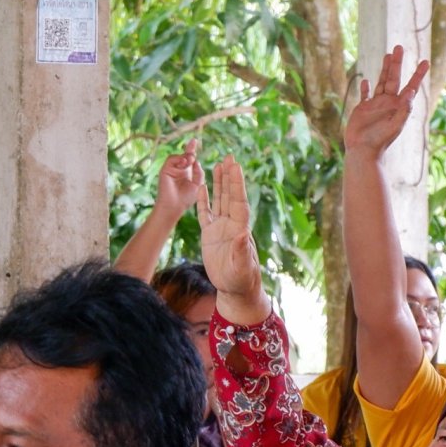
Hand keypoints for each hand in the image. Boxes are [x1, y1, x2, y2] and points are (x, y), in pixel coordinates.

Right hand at [155, 138, 202, 211]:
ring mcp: (171, 170)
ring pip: (178, 156)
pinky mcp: (164, 170)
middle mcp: (179, 170)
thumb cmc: (186, 199)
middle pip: (184, 155)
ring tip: (190, 161)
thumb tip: (196, 160)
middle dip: (190, 149)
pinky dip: (178, 159)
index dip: (192, 150)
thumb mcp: (198, 184)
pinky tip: (184, 163)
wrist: (174, 207)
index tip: (195, 140)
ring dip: (186, 156)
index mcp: (187, 173)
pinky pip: (171, 160)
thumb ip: (199, 172)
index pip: (190, 159)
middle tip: (194, 142)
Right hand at [198, 154, 266, 323]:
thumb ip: (242, 252)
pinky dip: (204, 200)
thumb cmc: (241, 281)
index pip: (238, 202)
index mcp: (239, 229)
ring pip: (220, 201)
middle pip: (230, 196)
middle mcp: (231, 225)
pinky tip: (203, 187)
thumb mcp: (242, 268)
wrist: (234, 290)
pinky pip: (206, 214)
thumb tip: (242, 234)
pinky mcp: (210, 235)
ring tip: (219, 165)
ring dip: (219, 183)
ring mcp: (220, 229)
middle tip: (229, 157)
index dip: (237, 184)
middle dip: (229, 177)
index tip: (235, 166)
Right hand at [343, 45, 429, 157]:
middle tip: (399, 47)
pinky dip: (365, 87)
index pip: (411, 86)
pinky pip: (365, 95)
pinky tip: (366, 80)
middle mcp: (388, 102)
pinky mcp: (362, 109)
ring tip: (387, 54)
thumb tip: (411, 91)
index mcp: (398, 105)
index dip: (418, 74)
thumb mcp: (395, 125)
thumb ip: (404, 109)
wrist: (363, 151)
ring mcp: (375, 105)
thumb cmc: (380, 140)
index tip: (426, 62)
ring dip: (384, 69)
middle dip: (396, 63)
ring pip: (380, 82)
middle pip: (393, 78)